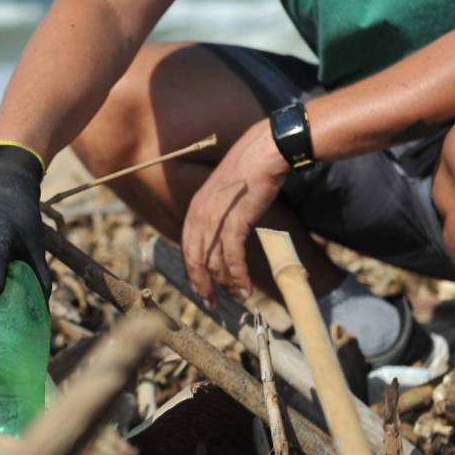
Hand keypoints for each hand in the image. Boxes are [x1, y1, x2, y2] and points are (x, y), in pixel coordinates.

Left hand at [182, 120, 289, 304]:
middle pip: (195, 259)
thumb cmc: (253, 168)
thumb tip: (228, 234)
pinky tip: (246, 288)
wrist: (267, 149)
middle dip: (202, 285)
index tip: (202, 288)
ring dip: (226, 284)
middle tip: (213, 304)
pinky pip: (232, 256)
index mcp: (197, 206)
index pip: (188, 247)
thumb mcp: (228, 192)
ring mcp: (216, 217)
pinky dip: (238, 276)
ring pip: (214, 262)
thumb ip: (221, 212)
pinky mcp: (235, 219)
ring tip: (239, 299)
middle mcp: (200, 213)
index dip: (193, 271)